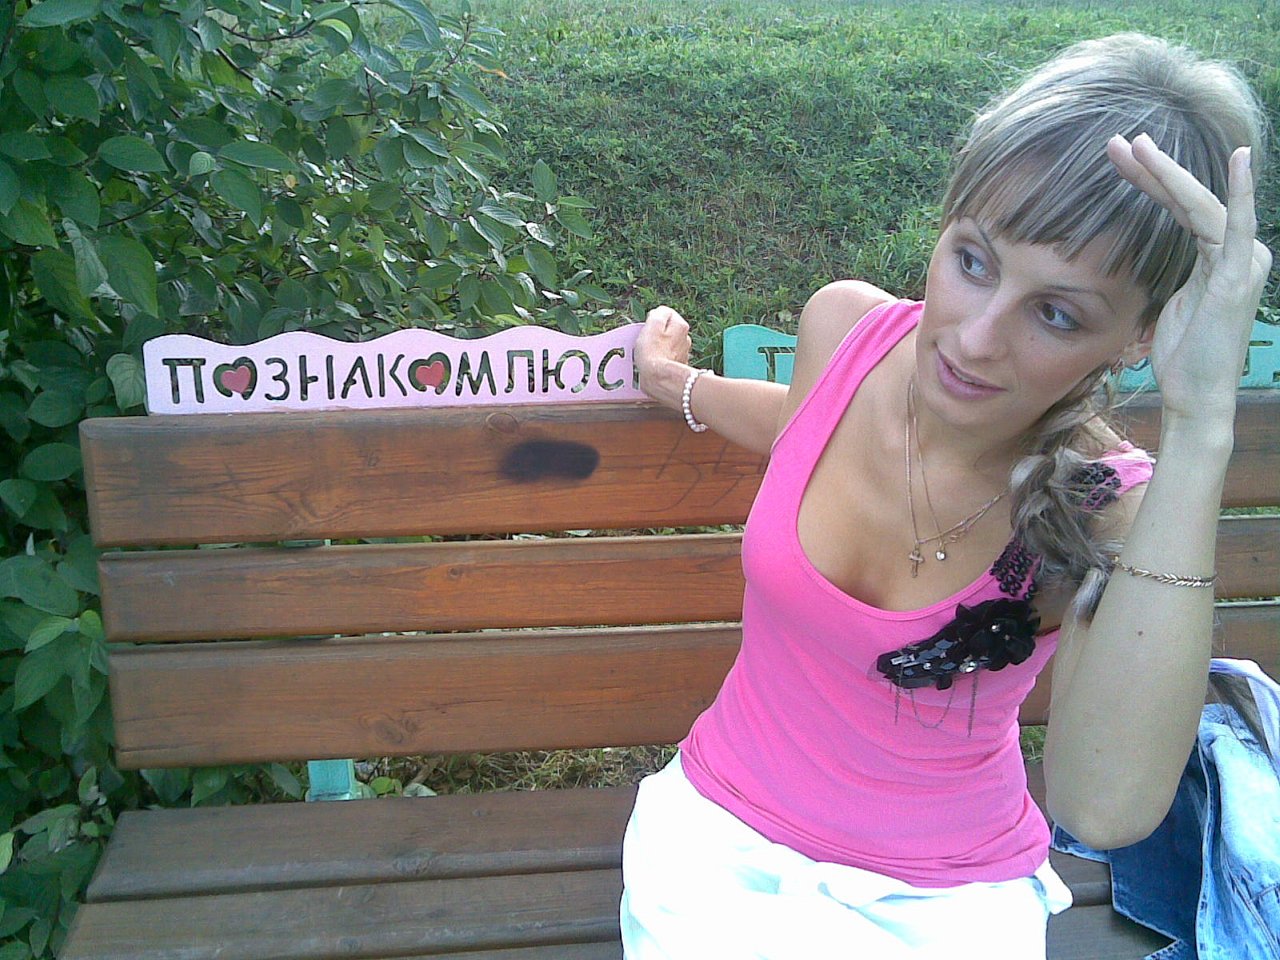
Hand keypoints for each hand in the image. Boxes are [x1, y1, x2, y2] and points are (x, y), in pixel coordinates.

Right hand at [635, 305, 693, 401]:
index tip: (646, 329)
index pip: (665, 313)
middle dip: (656, 334)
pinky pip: (666, 358)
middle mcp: (685, 339)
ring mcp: (682, 353)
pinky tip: (653, 365)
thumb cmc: (654, 353)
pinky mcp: (677, 366)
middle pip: (666, 330)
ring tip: (647, 356)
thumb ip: (657, 314)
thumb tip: (659, 312)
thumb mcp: (652, 325)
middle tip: (645, 342)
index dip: (652, 319)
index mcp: (680, 326)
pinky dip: (660, 360)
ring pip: (666, 344)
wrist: (660, 379)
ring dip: (658, 348)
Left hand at [1106, 134, 1271, 423]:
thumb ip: (1169, 270)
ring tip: (1136, 146)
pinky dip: (1239, 194)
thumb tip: (1143, 253)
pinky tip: (1240, 160)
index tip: (1118, 156)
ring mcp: (1241, 261)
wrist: (1195, 394)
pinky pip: (1237, 227)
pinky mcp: (1238, 275)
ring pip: (1201, 205)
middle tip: (1118, 141)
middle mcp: (1237, 251)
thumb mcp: (1167, 301)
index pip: (1179, 206)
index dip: (1149, 179)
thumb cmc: (1181, 355)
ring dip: (1168, 175)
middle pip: (1189, 199)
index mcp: (1218, 254)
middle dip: (1152, 168)